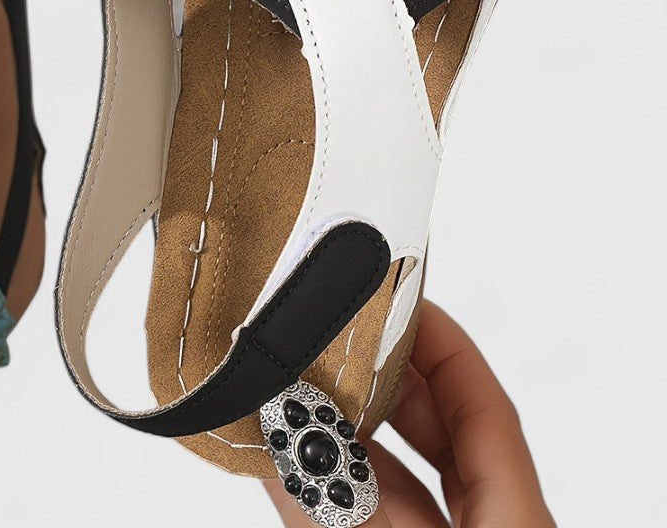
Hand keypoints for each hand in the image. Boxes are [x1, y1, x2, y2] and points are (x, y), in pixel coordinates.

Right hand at [264, 301, 554, 525]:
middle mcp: (488, 527)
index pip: (482, 407)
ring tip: (288, 395)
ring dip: (342, 439)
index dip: (440, 343)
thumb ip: (348, 510)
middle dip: (378, 381)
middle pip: (437, 433)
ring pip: (396, 480)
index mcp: (516, 520)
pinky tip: (281, 469)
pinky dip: (331, 491)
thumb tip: (285, 442)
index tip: (394, 295)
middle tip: (326, 335)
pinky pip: (370, 520)